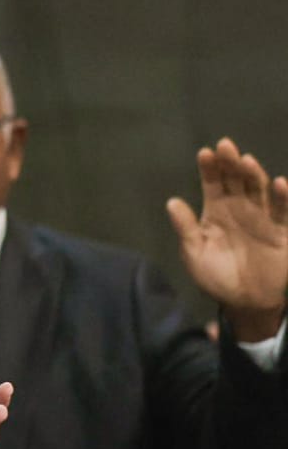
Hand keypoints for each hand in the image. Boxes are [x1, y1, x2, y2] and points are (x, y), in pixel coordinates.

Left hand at [167, 137, 287, 340]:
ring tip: (245, 161)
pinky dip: (282, 198)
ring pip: (258, 191)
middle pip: (236, 181)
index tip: (205, 153)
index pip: (213, 184)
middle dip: (230, 163)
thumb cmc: (215, 275)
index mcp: (217, 211)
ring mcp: (262, 219)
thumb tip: (171, 202)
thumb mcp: (195, 254)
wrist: (243, 301)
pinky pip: (283, 213)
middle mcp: (240, 209)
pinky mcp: (282, 233)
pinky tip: (279, 183)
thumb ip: (185, 228)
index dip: (209, 169)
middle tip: (225, 146)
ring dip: (253, 175)